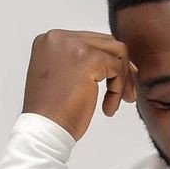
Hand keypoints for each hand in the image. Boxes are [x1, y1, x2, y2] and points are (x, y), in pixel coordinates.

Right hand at [21, 29, 137, 141]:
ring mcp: (74, 46)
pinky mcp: (89, 60)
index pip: (91, 41)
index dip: (108, 61)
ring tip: (116, 102)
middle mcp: (59, 38)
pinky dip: (118, 90)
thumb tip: (110, 58)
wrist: (44, 130)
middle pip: (106, 43)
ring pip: (117, 53)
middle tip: (126, 94)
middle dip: (121, 68)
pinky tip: (108, 108)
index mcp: (50, 40)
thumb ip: (78, 62)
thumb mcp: (61, 77)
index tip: (117, 81)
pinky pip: (118, 69)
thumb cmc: (51, 112)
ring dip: (123, 79)